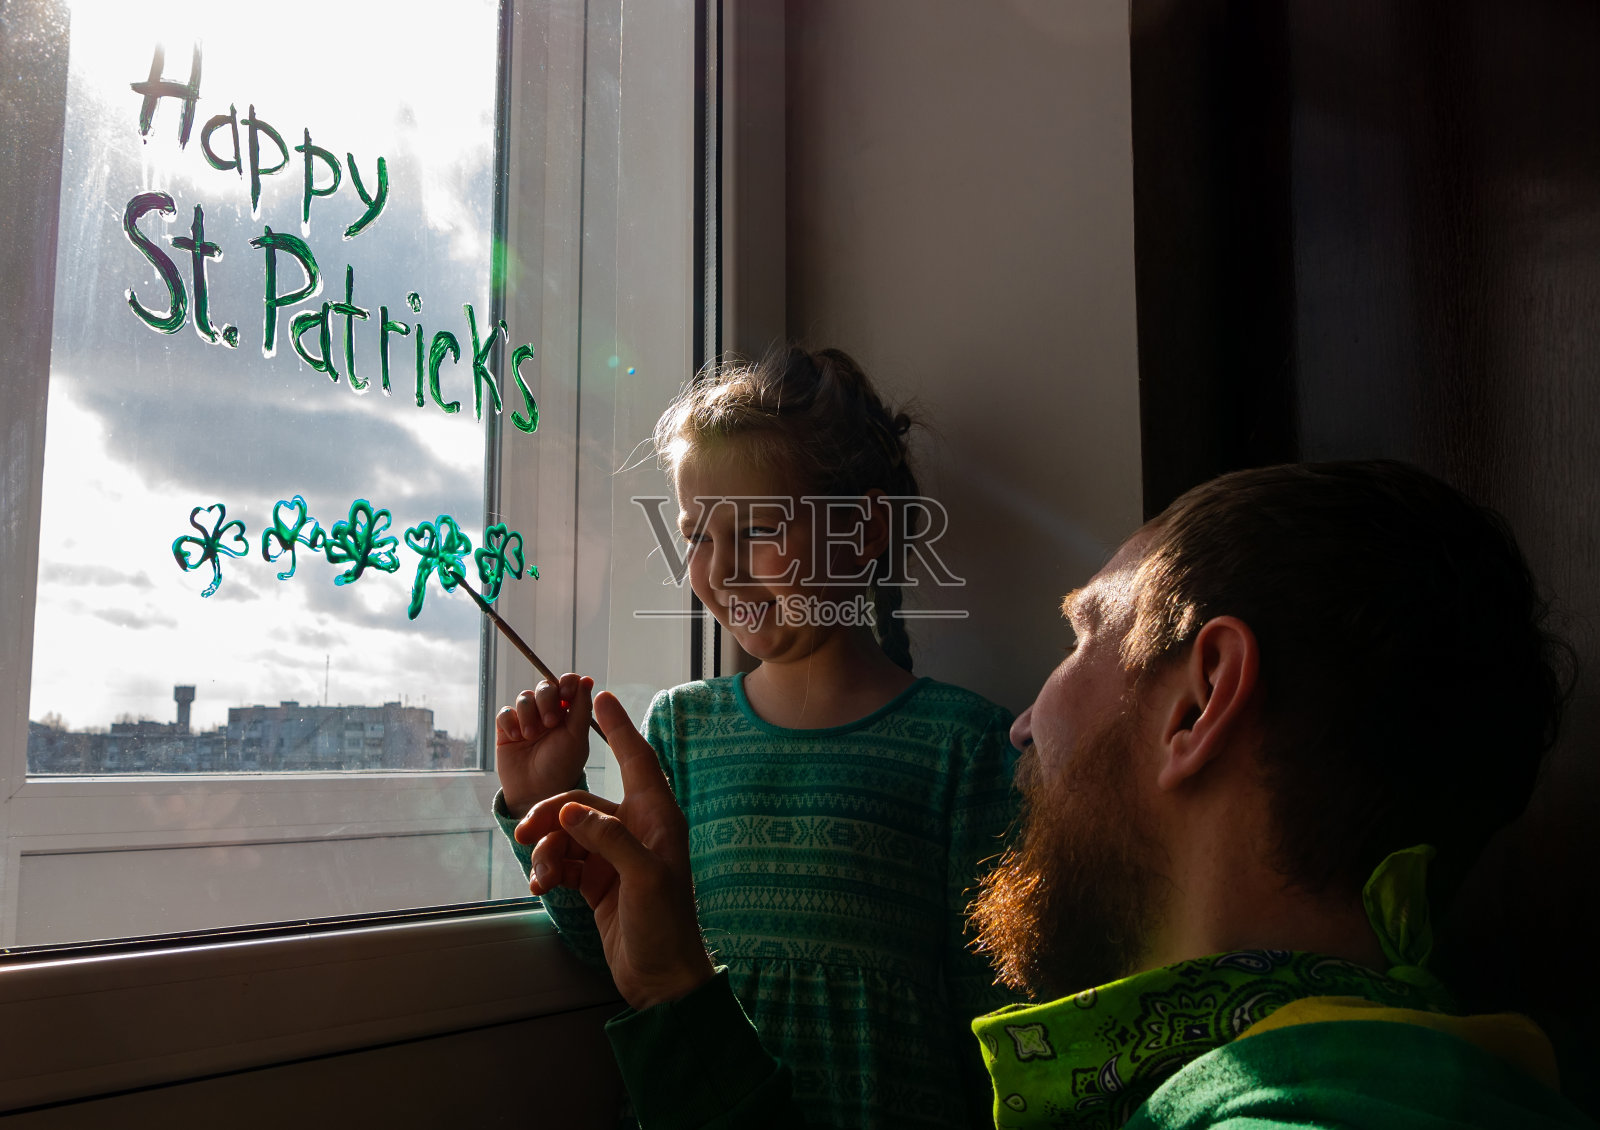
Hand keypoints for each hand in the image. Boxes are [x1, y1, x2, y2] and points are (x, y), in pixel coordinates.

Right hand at [494, 673, 593, 818]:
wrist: (536, 793)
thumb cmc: (562, 767)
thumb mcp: (576, 737)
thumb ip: (581, 708)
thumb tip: (587, 679)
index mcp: (569, 712)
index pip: (567, 683)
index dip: (566, 683)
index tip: (567, 695)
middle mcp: (548, 712)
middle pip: (545, 686)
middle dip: (547, 700)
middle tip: (550, 722)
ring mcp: (527, 720)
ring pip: (524, 698)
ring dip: (528, 713)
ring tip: (531, 735)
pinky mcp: (507, 729)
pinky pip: (505, 712)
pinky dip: (510, 721)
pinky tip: (516, 737)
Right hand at [517, 691, 714, 1010]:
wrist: (660, 978)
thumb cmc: (665, 926)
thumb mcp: (644, 878)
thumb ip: (608, 839)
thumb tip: (571, 811)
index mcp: (658, 819)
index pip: (638, 760)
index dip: (619, 728)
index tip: (599, 697)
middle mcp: (636, 830)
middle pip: (583, 801)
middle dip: (553, 814)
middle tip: (525, 831)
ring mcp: (613, 856)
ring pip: (566, 832)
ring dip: (546, 848)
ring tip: (539, 873)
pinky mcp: (596, 880)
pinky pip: (562, 860)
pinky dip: (548, 868)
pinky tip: (542, 887)